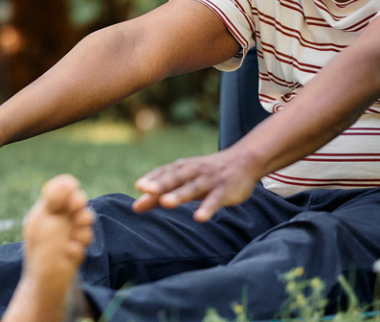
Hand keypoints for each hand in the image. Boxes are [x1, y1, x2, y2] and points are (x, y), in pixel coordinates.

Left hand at [131, 149, 261, 221]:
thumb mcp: (184, 180)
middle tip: (145, 189)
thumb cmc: (207, 174)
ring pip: (192, 188)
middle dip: (160, 183)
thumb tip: (135, 207)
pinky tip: (199, 218)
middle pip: (175, 177)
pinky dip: (207, 208)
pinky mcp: (224, 191)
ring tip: (165, 203)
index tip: (138, 186)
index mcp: (182, 168)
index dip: (152, 178)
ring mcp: (209, 180)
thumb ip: (160, 194)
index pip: (164, 172)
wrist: (244, 161)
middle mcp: (193, 171)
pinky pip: (214, 200)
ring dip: (179, 194)